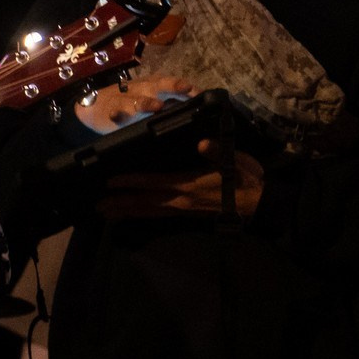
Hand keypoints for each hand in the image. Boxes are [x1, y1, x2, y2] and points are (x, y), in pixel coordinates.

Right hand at [73, 73, 196, 136]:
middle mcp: (142, 90)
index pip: (174, 84)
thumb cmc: (130, 103)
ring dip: (146, 102)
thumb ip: (171, 102)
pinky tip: (116, 117)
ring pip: (137, 100)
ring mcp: (126, 100)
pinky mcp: (112, 111)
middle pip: (158, 85)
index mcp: (154, 86)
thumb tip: (199, 107)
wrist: (95, 106)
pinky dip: (116, 113)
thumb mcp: (151, 98)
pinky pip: (114, 112)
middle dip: (172, 86)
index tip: (202, 94)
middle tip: (186, 88)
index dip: (188, 88)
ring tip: (157, 106)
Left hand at [100, 141, 265, 218]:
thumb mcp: (236, 161)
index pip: (154, 183)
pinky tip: (131, 215)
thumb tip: (202, 144)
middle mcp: (181, 201)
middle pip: (145, 203)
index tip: (111, 181)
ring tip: (106, 213)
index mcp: (188, 186)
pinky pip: (158, 215)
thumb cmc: (247, 179)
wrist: (261, 204)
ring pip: (150, 211)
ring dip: (127, 212)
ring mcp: (183, 209)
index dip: (133, 181)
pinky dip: (142, 214)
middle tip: (97, 206)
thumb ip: (217, 153)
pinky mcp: (187, 214)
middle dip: (121, 203)